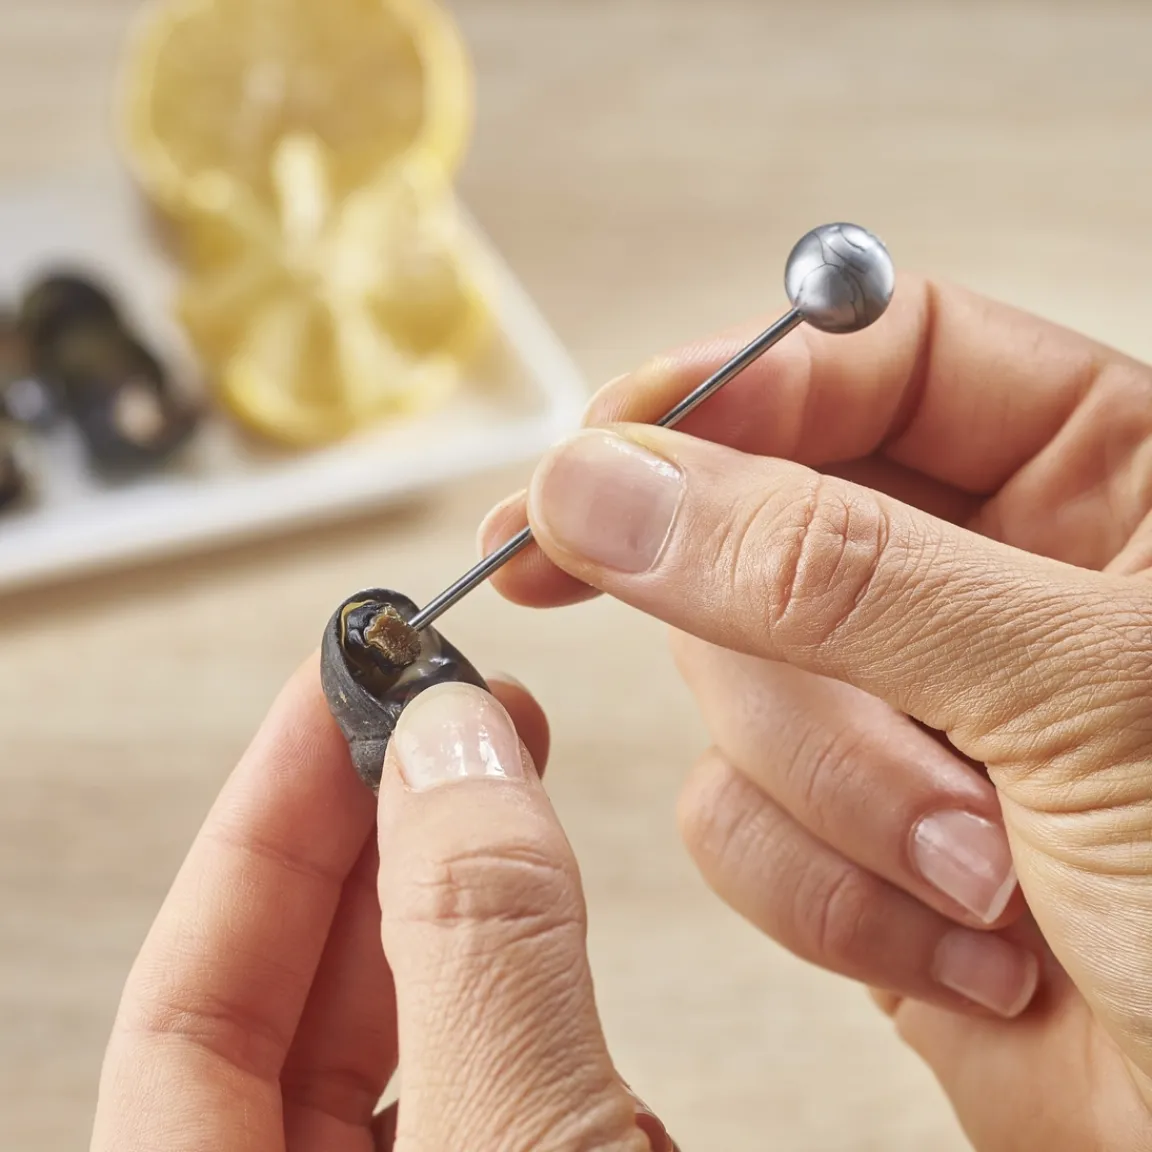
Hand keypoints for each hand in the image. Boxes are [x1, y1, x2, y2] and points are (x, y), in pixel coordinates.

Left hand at [90, 661, 676, 1150]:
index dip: (265, 821)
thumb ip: (482, 957)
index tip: (339, 689)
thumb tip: (452, 749)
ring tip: (502, 766)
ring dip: (450, 884)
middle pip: (287, 1000)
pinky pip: (477, 1070)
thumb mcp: (523, 1151)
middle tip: (441, 705)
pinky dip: (511, 972)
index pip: (185, 1001)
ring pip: (393, 1032)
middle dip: (372, 828)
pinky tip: (543, 898)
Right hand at [480, 277, 1151, 1149]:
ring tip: (978, 873)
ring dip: (832, 792)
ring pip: (731, 682)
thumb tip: (610, 483)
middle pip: (767, 522)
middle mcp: (979, 584)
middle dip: (777, 642)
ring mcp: (899, 710)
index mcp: (1094, 480)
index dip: (729, 388)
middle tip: (761, 676)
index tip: (596, 449)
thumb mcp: (1077, 692)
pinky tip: (961, 948)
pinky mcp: (841, 836)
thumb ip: (833, 570)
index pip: (868, 359)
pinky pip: (731, 816)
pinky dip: (824, 894)